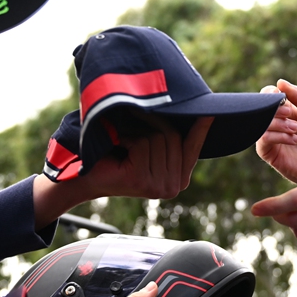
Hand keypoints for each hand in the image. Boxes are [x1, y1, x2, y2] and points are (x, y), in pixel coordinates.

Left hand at [82, 116, 212, 199]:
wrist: (86, 176)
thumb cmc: (118, 155)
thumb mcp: (150, 146)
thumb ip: (169, 137)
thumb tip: (194, 110)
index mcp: (179, 179)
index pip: (192, 149)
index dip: (199, 129)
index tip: (209, 113)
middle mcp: (173, 187)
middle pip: (173, 137)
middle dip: (152, 122)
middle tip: (131, 119)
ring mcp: (158, 187)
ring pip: (156, 138)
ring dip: (136, 131)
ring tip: (122, 138)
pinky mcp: (141, 181)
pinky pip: (141, 143)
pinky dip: (126, 137)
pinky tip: (117, 145)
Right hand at [255, 80, 296, 184]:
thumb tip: (279, 82)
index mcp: (283, 108)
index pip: (267, 94)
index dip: (270, 93)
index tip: (279, 95)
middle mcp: (273, 121)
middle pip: (260, 107)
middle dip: (274, 108)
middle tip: (290, 114)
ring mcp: (270, 136)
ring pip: (261, 123)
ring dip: (278, 123)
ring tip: (296, 129)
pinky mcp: (269, 152)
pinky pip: (263, 139)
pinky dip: (278, 136)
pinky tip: (294, 139)